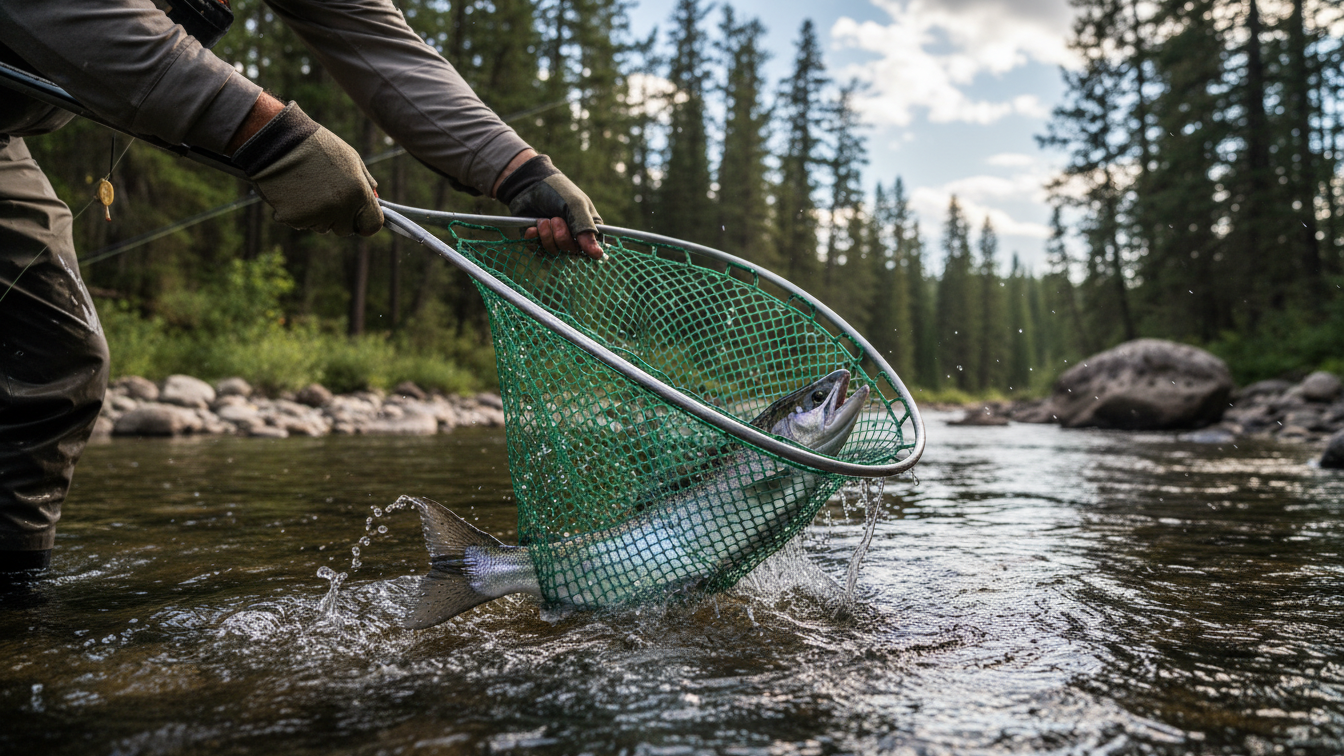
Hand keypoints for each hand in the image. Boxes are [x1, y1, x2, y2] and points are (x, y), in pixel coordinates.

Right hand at [231, 100, 381, 235]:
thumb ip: (365, 181)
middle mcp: (340, 207)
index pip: (372, 225)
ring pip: (321, 228)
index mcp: (358, 192)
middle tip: (324, 196)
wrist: (278, 140)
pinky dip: (296, 213)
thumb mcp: (350, 157)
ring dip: (316, 216)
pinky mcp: (294, 219)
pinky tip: (291, 193)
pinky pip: (300, 224)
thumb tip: (375, 199)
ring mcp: (317, 215)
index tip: (358, 219)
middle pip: (345, 229)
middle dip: (338, 218)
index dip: (365, 223)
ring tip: (306, 189)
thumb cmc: (317, 146)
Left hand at [495, 153, 603, 259]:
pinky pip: (537, 251)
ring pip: (553, 252)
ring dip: (546, 235)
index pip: (592, 250)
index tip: (575, 238)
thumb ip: (585, 228)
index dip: (583, 247)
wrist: (529, 184)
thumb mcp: (575, 205)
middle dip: (560, 235)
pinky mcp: (539, 243)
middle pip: (570, 251)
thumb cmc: (558, 191)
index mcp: (589, 229)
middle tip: (555, 219)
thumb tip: (598, 255)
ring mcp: (556, 241)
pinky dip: (534, 238)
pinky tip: (532, 227)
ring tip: (543, 219)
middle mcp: (574, 238)